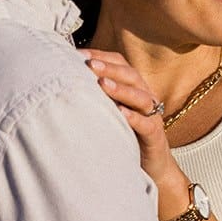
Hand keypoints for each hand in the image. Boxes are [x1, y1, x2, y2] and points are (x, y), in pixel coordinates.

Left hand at [79, 50, 178, 183]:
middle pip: (131, 76)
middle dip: (110, 69)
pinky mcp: (155, 135)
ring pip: (141, 97)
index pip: (121, 64)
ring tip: (102, 85)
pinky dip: (134, 117)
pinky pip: (147, 124)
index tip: (79, 54)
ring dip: (121, 89)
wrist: (154, 166)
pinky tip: (121, 113)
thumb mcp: (111, 112)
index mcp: (134, 87)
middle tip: (89, 65)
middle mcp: (145, 97)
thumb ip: (98, 96)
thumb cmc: (127, 135)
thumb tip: (66, 81)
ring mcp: (152, 116)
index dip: (102, 57)